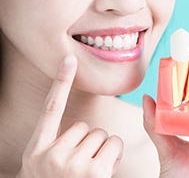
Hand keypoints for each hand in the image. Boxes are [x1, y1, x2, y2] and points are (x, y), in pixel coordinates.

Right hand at [17, 55, 122, 177]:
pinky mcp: (94, 172)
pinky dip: (113, 155)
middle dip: (90, 142)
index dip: (61, 81)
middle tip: (82, 163)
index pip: (51, 108)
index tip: (69, 59)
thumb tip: (86, 130)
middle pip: (87, 127)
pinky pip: (114, 146)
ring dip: (102, 149)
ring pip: (102, 135)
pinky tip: (103, 171)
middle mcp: (52, 154)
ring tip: (91, 169)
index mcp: (38, 148)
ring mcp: (73, 164)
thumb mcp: (43, 162)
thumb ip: (59, 142)